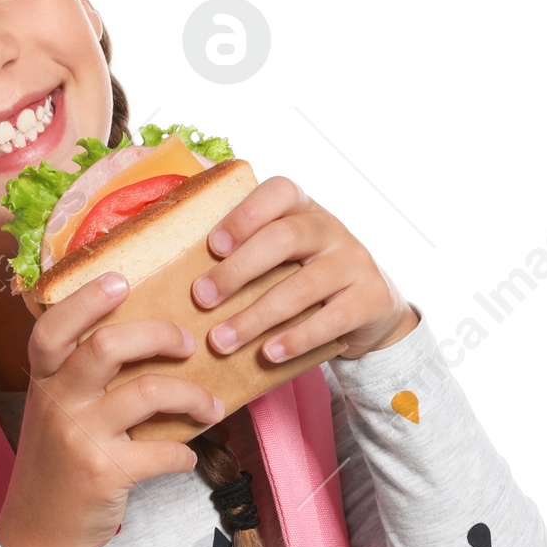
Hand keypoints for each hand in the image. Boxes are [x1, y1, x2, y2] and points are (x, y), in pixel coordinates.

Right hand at [0, 273, 223, 546]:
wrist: (38, 532)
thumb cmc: (57, 463)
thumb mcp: (55, 412)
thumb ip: (80, 377)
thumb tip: (146, 338)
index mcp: (44, 381)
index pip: (53, 326)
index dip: (87, 299)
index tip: (123, 281)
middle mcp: (57, 402)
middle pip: (108, 346)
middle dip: (160, 335)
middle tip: (188, 343)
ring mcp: (78, 438)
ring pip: (148, 392)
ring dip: (193, 395)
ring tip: (211, 405)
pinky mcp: (104, 473)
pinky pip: (164, 451)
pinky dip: (185, 453)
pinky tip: (185, 456)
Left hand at [190, 176, 416, 362]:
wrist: (372, 306)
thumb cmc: (305, 276)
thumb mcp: (283, 255)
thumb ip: (246, 253)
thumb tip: (174, 273)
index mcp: (304, 209)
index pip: (279, 192)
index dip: (244, 216)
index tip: (212, 246)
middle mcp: (331, 229)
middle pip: (284, 238)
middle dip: (238, 270)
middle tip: (202, 298)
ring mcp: (354, 263)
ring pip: (303, 286)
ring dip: (256, 316)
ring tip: (221, 340)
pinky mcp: (370, 300)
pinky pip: (331, 320)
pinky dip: (295, 338)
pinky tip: (267, 353)